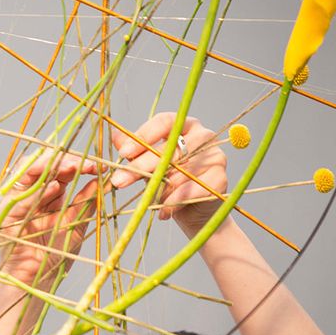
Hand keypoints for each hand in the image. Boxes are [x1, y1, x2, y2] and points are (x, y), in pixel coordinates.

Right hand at [0, 149, 101, 286]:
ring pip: (28, 173)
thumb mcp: (76, 224)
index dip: (79, 164)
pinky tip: (54, 188)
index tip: (100, 166)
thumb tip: (102, 180)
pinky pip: (20, 197)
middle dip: (64, 159)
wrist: (37, 278)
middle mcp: (33, 193)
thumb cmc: (55, 253)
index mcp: (49, 193)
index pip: (62, 169)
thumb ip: (86, 202)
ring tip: (70, 166)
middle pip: (44, 165)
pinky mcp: (7, 214)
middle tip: (84, 162)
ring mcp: (18, 201)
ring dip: (49, 166)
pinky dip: (36, 191)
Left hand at [108, 112, 227, 233]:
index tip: (123, 154)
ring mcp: (215, 155)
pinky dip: (176, 202)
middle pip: (171, 148)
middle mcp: (203, 135)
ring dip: (160, 188)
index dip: (143, 136)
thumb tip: (114, 137)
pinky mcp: (221, 177)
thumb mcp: (148, 166)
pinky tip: (163, 212)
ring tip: (144, 201)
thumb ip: (134, 151)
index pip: (164, 122)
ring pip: (182, 171)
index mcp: (184, 125)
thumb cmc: (168, 182)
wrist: (192, 211)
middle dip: (141, 167)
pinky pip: (195, 189)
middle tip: (119, 181)